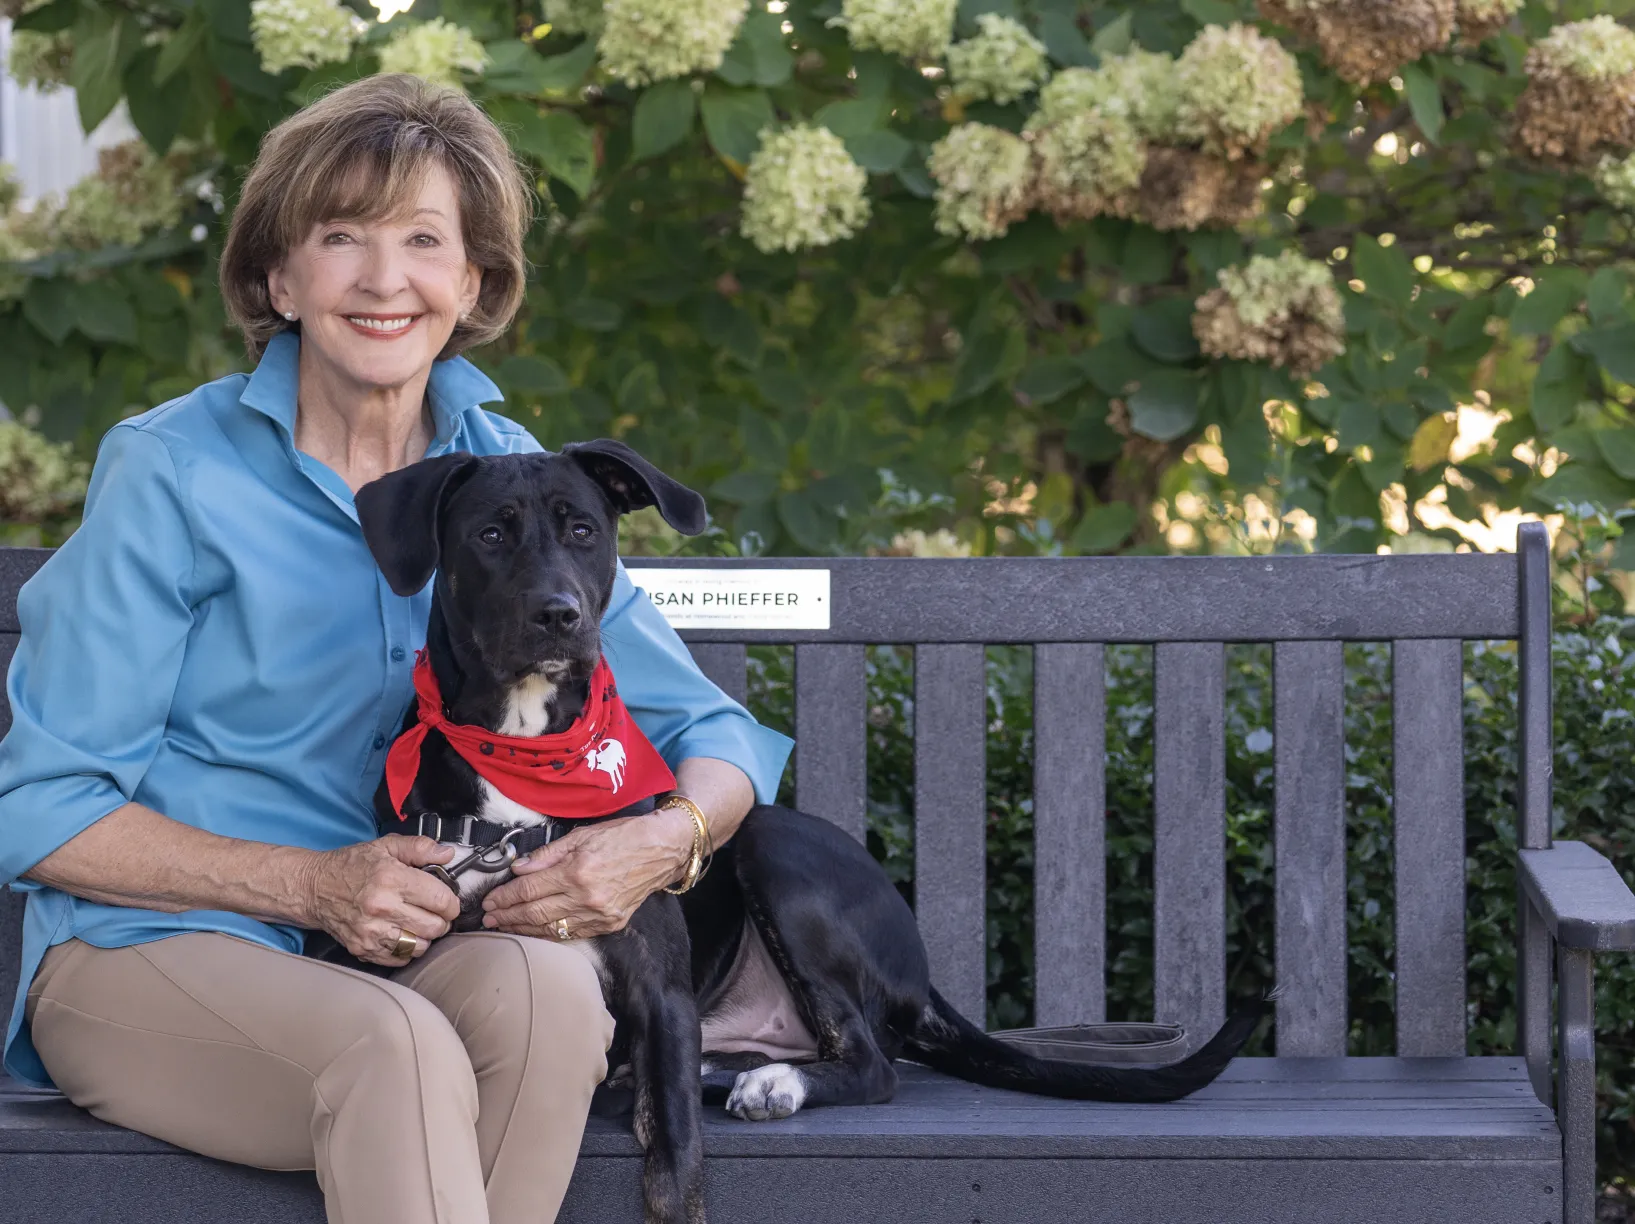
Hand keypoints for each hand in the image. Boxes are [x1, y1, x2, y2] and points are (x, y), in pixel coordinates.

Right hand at [302, 835, 460, 965]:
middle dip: (442, 920)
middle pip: (434, 927)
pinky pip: (399, 959)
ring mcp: (371, 932)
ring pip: (419, 947)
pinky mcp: (362, 949)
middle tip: (435, 913)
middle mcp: (382, 908)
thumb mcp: (385, 846)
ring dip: (425, 937)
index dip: (451, 902)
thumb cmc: (351, 866)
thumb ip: (420, 847)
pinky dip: (406, 950)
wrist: (314, 888)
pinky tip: (402, 934)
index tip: (448, 900)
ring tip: (418, 924)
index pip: (441, 900)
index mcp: (392, 879)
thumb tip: (447, 854)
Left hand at [480, 807, 694, 938]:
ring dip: (523, 929)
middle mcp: (586, 897)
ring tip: (504, 927)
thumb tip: (519, 868)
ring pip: (550, 929)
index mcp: (577, 871)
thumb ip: (548, 854)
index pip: (529, 889)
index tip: (489, 900)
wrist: (663, 850)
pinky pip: (572, 934)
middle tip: (488, 918)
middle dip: (507, 916)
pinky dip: (549, 934)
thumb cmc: (624, 836)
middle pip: (535, 913)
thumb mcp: (582, 835)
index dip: (505, 897)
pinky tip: (534, 931)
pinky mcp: (610, 924)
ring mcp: (599, 915)